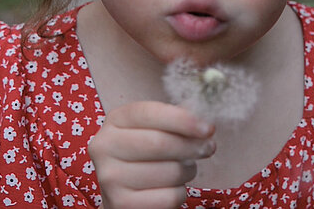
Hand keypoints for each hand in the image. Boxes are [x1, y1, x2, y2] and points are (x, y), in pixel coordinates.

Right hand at [89, 101, 214, 208]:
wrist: (125, 192)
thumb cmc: (146, 154)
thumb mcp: (154, 129)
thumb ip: (175, 119)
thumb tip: (202, 119)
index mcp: (115, 120)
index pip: (149, 113)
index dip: (182, 120)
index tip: (208, 128)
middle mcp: (105, 147)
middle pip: (160, 143)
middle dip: (192, 146)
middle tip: (208, 148)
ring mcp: (110, 178)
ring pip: (170, 171)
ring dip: (188, 171)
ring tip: (183, 169)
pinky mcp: (121, 204)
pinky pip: (169, 196)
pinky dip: (179, 193)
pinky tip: (170, 188)